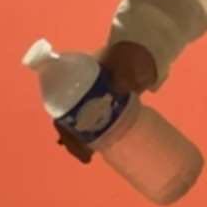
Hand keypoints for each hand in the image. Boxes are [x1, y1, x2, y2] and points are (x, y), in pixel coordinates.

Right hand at [54, 39, 158, 163]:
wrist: (147, 50)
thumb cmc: (131, 55)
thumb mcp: (124, 63)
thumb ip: (121, 75)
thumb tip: (117, 89)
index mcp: (78, 77)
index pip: (60, 102)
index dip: (62, 123)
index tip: (65, 139)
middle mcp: (82, 89)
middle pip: (69, 116)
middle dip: (72, 138)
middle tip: (83, 156)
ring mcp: (95, 97)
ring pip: (81, 121)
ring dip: (81, 139)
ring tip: (86, 157)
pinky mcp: (109, 105)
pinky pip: (96, 122)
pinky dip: (94, 135)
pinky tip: (94, 149)